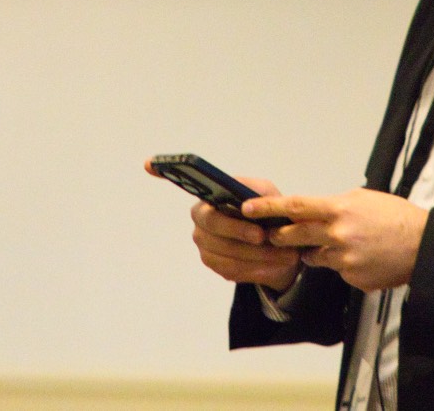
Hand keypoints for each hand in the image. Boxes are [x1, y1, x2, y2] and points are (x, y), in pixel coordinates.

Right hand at [144, 162, 302, 291]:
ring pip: (226, 254)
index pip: (187, 186)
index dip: (165, 172)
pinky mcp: (219, 268)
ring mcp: (207, 247)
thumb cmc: (271, 213)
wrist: (282, 246)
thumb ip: (259, 195)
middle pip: (212, 228)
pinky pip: (233, 270)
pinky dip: (256, 269)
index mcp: (209, 198)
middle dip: (239, 233)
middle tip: (263, 236)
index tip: (149, 163)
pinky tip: (273, 266)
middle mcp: (201, 223)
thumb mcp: (270, 196)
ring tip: (284, 255)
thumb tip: (247, 204)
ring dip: (257, 256)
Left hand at [243, 188, 427, 292]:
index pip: (295, 206)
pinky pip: (336, 271)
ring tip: (340, 243)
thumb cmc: (395, 217)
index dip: (268, 207)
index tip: (247, 208)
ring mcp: (344, 259)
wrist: (422, 246)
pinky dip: (342, 265)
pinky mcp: (351, 278)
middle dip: (280, 236)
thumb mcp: (363, 199)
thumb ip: (336, 205)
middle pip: (295, 235)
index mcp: (339, 209)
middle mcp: (338, 234)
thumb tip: (315, 209)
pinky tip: (362, 258)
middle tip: (272, 234)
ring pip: (314, 256)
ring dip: (316, 251)